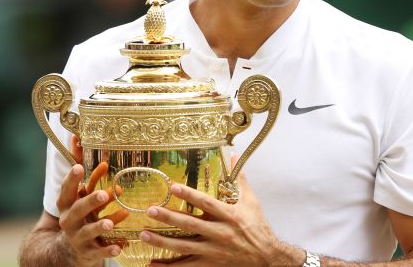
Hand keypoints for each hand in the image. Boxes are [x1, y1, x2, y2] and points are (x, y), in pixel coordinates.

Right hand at [55, 135, 127, 266]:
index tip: (79, 167)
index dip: (72, 179)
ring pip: (89, 231)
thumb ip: (82, 172)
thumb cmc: (79, 213)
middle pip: (78, 209)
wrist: (70, 249)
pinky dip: (109, 249)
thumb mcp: (79, 194)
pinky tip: (120, 247)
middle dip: (91, 201)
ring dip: (101, 225)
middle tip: (104, 193)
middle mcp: (70, 220)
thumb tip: (78, 137)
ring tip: (112, 222)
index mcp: (67, 204)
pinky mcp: (89, 252)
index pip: (67, 190)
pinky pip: (100, 251)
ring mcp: (79, 237)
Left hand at [140, 173, 286, 266]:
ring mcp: (214, 251)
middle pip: (190, 225)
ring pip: (184, 247)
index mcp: (229, 216)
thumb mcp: (251, 202)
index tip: (173, 187)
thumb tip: (233, 156)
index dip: (189, 195)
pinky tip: (152, 264)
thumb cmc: (258, 228)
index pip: (206, 203)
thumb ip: (239, 179)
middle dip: (169, 217)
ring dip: (162, 242)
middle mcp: (220, 233)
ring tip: (145, 235)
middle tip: (151, 210)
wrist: (267, 258)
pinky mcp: (211, 264)